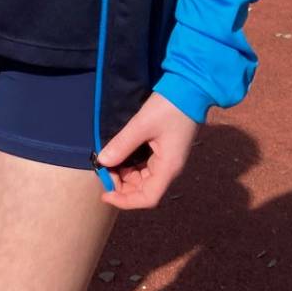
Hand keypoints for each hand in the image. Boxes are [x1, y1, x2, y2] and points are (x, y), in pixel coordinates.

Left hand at [96, 92, 198, 209]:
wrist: (189, 89)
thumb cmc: (168, 108)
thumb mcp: (141, 125)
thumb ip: (122, 144)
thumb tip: (102, 161)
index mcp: (168, 168)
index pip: (148, 198)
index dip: (125, 201)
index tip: (105, 193)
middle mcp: (169, 169)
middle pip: (144, 190)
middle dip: (121, 186)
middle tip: (103, 170)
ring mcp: (167, 160)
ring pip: (143, 179)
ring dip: (124, 175)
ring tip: (107, 162)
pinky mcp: (163, 151)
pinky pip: (145, 167)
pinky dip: (130, 166)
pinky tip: (117, 155)